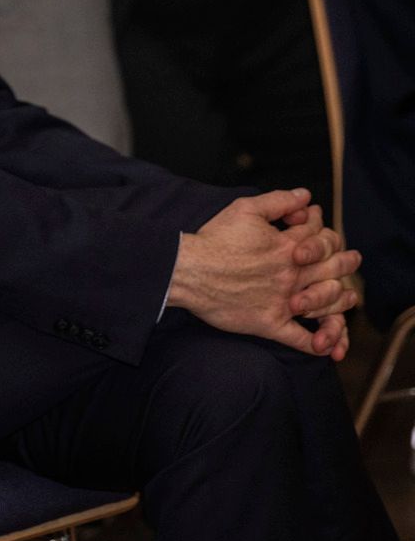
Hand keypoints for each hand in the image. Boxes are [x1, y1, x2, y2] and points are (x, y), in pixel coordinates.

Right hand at [167, 188, 350, 354]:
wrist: (187, 270)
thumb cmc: (213, 239)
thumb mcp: (245, 209)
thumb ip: (278, 201)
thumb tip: (306, 195)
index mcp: (287, 247)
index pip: (321, 238)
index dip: (326, 231)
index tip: (324, 230)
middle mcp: (291, 274)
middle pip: (332, 268)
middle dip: (347, 262)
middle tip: (353, 259)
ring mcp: (283, 300)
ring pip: (325, 302)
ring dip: (341, 300)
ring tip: (349, 297)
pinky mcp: (269, 323)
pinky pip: (299, 338)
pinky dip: (315, 344)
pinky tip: (324, 345)